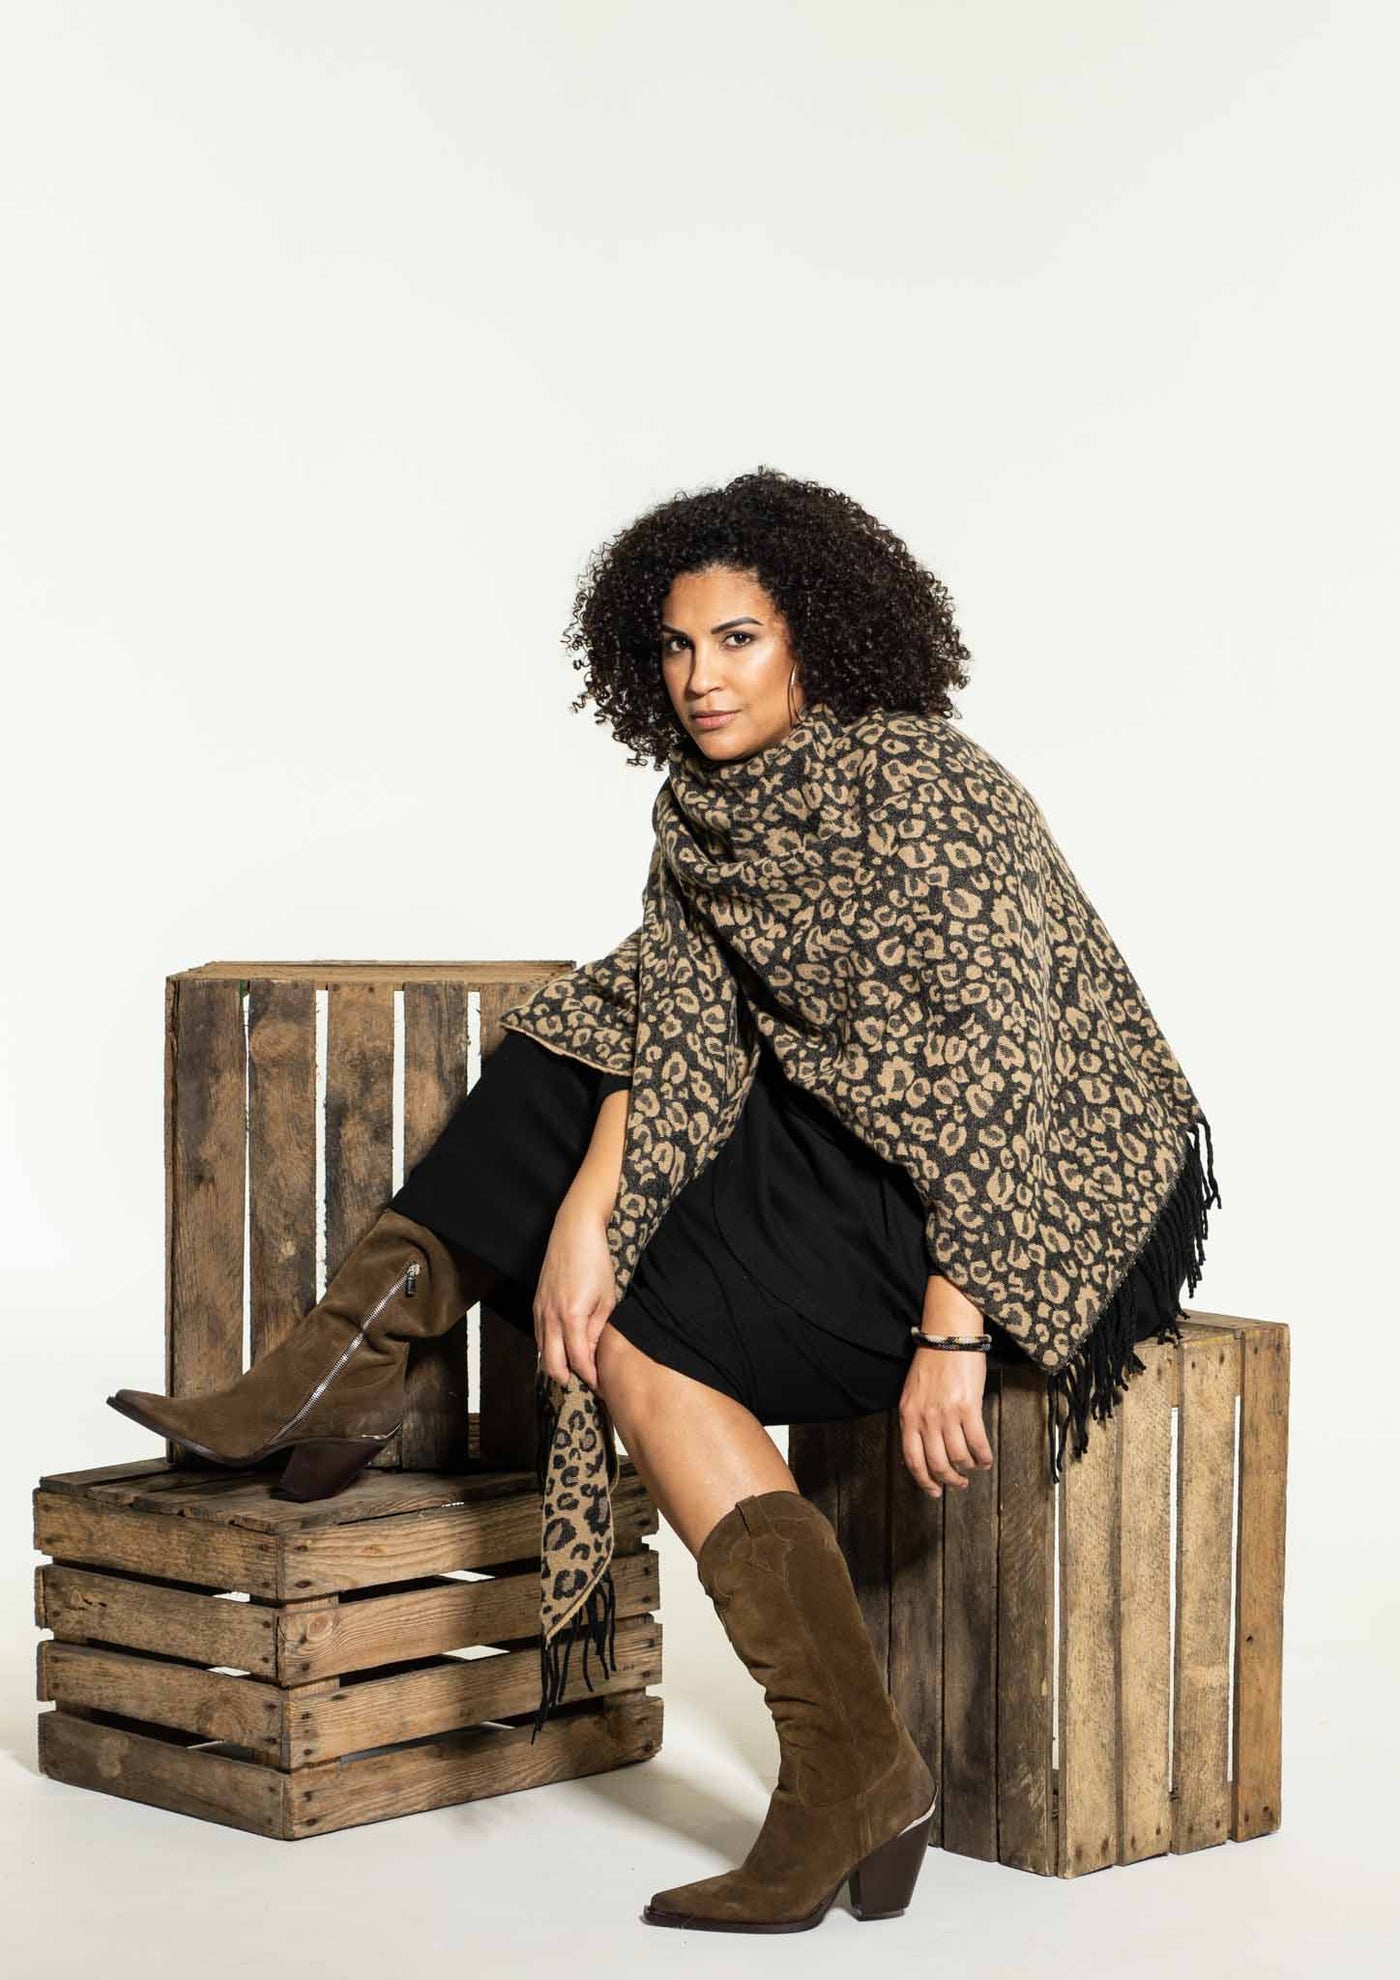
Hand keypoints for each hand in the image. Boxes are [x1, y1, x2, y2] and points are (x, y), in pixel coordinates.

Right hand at [533, 1193, 617, 1390]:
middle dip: (568, 1379)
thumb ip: (597, 1330)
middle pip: (552, 1365)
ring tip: (575, 1371)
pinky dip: (548, 1349)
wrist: (574, 1232)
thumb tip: (592, 1355)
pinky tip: (562, 1350)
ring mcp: (539, 1310)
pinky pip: (538, 1336)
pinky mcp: (536, 1304)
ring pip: (541, 1352)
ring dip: (556, 1365)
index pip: (579, 1361)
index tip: (601, 1385)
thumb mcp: (607, 1298)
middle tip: (585, 1384)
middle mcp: (550, 1317)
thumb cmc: (596, 1262)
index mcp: (572, 1317)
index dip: (590, 1377)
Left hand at [899, 1274, 994, 1497]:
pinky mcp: (968, 1408)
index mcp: (908, 1416)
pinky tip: (986, 1459)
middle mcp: (925, 1419)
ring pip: (958, 1457)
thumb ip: (914, 1420)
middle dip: (949, 1480)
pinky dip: (983, 1456)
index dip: (924, 1481)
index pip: (912, 1459)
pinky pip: (977, 1443)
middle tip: (958, 1483)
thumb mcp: (912, 1393)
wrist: (948, 1337)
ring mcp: (946, 1414)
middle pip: (937, 1464)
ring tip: (973, 1467)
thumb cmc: (931, 1362)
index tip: (934, 1491)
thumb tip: (922, 1448)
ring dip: (968, 1468)